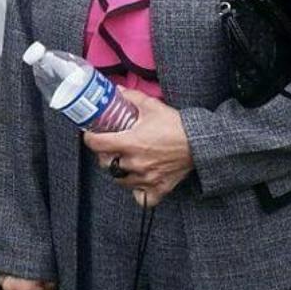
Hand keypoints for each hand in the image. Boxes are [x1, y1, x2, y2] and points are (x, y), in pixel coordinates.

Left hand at [82, 89, 193, 206]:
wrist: (201, 143)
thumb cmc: (176, 125)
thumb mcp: (151, 106)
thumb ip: (131, 97)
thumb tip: (116, 90)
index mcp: (130, 143)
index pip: (96, 144)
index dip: (89, 138)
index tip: (91, 134)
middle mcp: (135, 163)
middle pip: (106, 164)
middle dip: (104, 155)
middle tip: (109, 147)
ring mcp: (147, 178)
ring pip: (120, 181)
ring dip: (118, 171)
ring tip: (123, 162)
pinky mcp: (160, 188)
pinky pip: (142, 199)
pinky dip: (138, 192)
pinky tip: (138, 182)